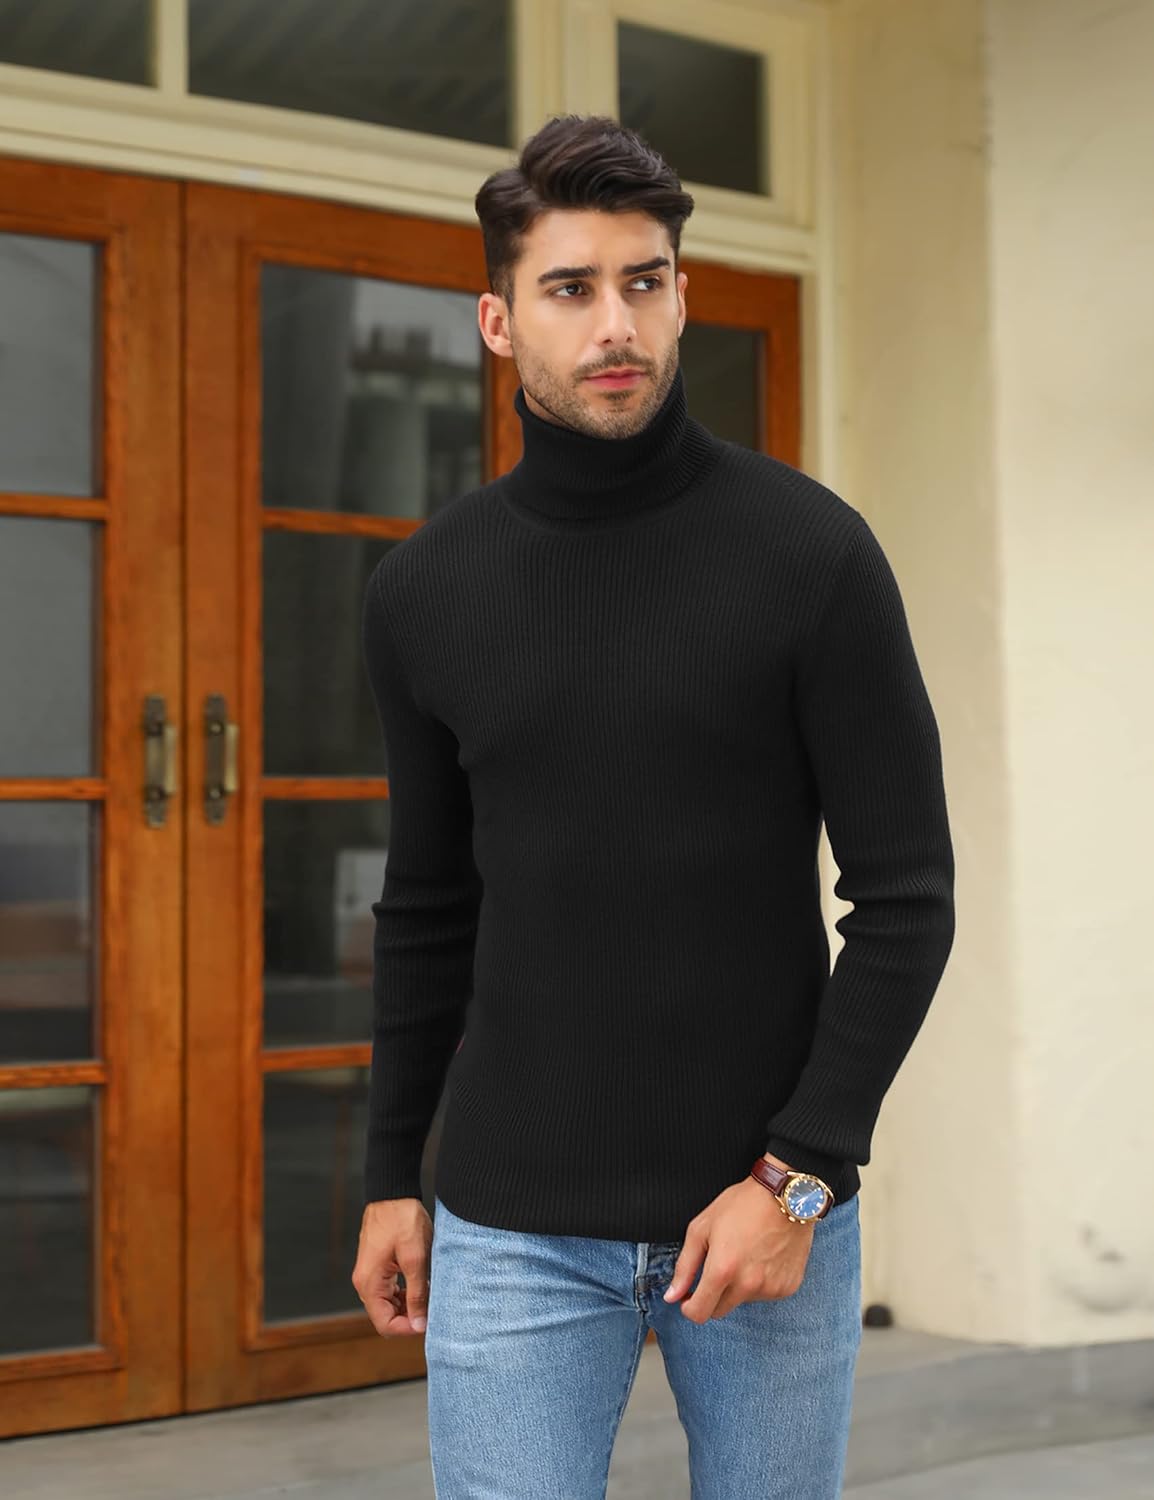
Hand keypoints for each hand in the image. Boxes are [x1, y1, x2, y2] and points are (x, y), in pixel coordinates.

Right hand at [351, 1197, 432, 1336]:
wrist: (393, 1192)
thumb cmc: (402, 1220)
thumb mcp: (415, 1258)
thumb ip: (416, 1293)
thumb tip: (419, 1324)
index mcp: (369, 1283)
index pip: (384, 1324)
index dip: (407, 1328)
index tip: (428, 1321)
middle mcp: (365, 1282)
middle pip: (385, 1316)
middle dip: (409, 1317)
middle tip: (432, 1308)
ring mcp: (369, 1274)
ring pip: (388, 1304)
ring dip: (408, 1305)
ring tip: (429, 1295)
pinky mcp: (377, 1266)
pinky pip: (388, 1290)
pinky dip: (404, 1293)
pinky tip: (421, 1285)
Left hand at [663, 1160, 814, 1322]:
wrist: (786, 1196)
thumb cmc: (742, 1205)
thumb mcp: (702, 1228)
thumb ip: (685, 1266)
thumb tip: (672, 1296)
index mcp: (722, 1270)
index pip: (700, 1313)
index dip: (689, 1307)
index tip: (688, 1296)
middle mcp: (747, 1285)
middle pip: (719, 1311)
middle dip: (712, 1296)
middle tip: (717, 1268)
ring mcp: (770, 1288)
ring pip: (743, 1301)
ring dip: (738, 1287)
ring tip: (745, 1254)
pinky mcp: (788, 1287)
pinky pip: (765, 1294)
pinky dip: (760, 1283)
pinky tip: (763, 1257)